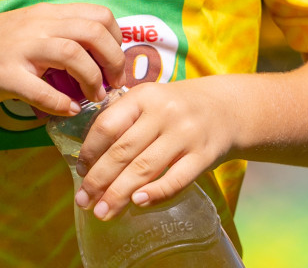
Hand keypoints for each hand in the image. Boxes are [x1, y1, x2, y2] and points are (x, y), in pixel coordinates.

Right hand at [0, 2, 124, 115]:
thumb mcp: (27, 31)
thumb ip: (58, 37)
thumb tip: (96, 58)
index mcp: (47, 13)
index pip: (99, 15)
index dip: (117, 40)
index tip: (115, 63)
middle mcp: (37, 25)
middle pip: (94, 32)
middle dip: (113, 61)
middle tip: (112, 84)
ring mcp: (21, 48)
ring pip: (74, 56)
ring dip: (92, 81)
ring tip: (93, 98)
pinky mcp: (5, 74)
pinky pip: (42, 90)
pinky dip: (61, 104)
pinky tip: (66, 111)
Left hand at [73, 76, 241, 219]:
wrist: (227, 108)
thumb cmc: (176, 108)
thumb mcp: (149, 100)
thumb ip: (123, 120)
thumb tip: (89, 161)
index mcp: (143, 96)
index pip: (107, 125)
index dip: (90, 151)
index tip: (80, 173)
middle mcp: (163, 112)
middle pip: (123, 151)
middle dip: (99, 180)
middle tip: (83, 201)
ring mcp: (185, 134)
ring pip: (144, 168)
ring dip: (119, 193)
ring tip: (103, 212)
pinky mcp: (204, 155)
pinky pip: (176, 179)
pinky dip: (155, 193)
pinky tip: (137, 204)